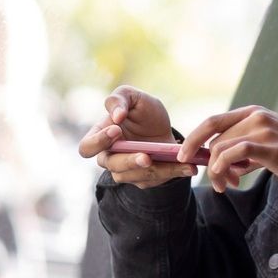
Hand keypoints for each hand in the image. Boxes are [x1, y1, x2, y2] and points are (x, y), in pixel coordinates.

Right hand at [80, 86, 194, 187]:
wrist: (164, 128)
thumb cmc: (142, 111)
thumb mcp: (133, 97)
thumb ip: (119, 99)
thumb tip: (116, 116)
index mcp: (100, 137)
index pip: (87, 147)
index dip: (98, 142)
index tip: (117, 130)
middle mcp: (109, 158)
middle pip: (112, 166)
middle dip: (129, 161)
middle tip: (146, 156)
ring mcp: (127, 171)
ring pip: (136, 175)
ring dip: (156, 170)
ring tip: (177, 161)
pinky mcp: (145, 179)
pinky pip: (157, 180)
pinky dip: (174, 172)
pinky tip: (189, 167)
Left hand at [179, 105, 277, 196]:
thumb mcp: (268, 146)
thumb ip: (245, 148)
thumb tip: (220, 162)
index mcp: (255, 113)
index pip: (213, 121)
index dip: (194, 138)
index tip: (184, 155)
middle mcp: (257, 116)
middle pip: (215, 138)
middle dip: (209, 163)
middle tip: (217, 183)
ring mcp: (263, 130)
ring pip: (220, 148)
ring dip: (217, 171)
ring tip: (227, 186)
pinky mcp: (269, 147)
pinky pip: (232, 155)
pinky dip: (224, 169)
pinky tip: (232, 182)